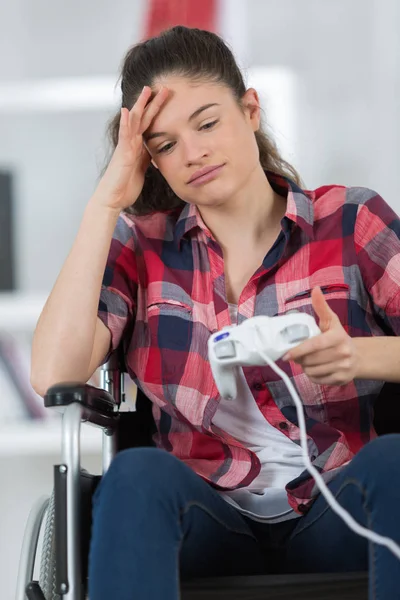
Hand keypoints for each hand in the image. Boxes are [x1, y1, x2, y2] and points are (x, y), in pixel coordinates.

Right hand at [95, 85, 168, 210]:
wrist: (112, 199)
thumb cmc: (125, 186)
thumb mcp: (141, 170)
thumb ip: (146, 158)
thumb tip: (155, 151)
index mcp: (137, 147)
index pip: (149, 125)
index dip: (157, 112)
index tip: (167, 100)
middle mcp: (130, 144)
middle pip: (143, 118)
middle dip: (153, 103)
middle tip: (163, 88)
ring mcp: (125, 147)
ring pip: (133, 121)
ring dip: (140, 106)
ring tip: (146, 90)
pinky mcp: (122, 154)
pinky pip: (124, 136)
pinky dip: (125, 123)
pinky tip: (126, 111)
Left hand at [283, 286, 359, 384]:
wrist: (358, 357)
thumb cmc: (339, 337)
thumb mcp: (331, 321)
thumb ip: (321, 306)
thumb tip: (315, 289)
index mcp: (337, 337)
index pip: (314, 345)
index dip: (298, 350)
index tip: (286, 355)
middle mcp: (343, 353)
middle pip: (310, 360)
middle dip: (300, 359)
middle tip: (299, 355)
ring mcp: (343, 368)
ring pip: (312, 371)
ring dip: (305, 368)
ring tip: (308, 361)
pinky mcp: (341, 380)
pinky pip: (317, 380)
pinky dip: (312, 376)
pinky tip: (315, 369)